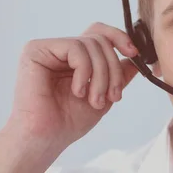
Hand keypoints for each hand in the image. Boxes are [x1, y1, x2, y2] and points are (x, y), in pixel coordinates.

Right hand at [9, 22, 139, 148]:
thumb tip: (136, 59)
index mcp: (74, 58)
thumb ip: (118, 75)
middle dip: (112, 69)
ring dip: (100, 75)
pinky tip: (77, 91)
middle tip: (113, 96)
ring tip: (94, 100)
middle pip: (99, 39)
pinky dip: (84, 71)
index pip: (99, 33)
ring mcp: (47, 48)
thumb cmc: (69, 121)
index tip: (134, 53)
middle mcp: (60, 49)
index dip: (119, 38)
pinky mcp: (35, 50)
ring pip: (91, 43)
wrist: (46, 139)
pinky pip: (75, 48)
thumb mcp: (104, 95)